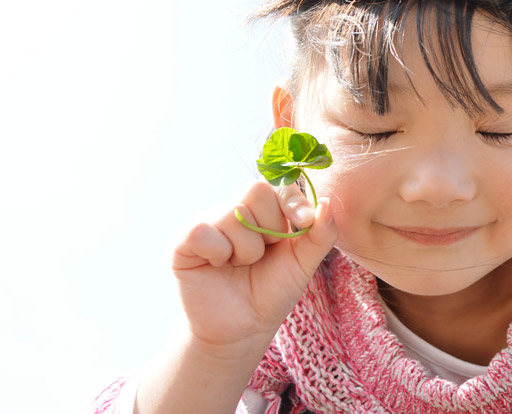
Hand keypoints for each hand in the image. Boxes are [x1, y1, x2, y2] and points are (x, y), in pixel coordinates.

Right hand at [171, 181, 337, 350]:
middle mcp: (233, 209)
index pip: (277, 184)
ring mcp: (207, 222)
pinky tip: (218, 266)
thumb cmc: (272, 291)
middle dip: (270, 228)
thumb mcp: (304, 262)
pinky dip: (219, 254)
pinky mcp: (183, 241)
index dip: (292, 200)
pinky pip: (203, 232)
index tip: (303, 222)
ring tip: (240, 265)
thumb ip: (321, 233)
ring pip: (233, 214)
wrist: (243, 329)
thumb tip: (328, 202)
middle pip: (256, 191)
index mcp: (262, 209)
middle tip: (263, 255)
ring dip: (247, 250)